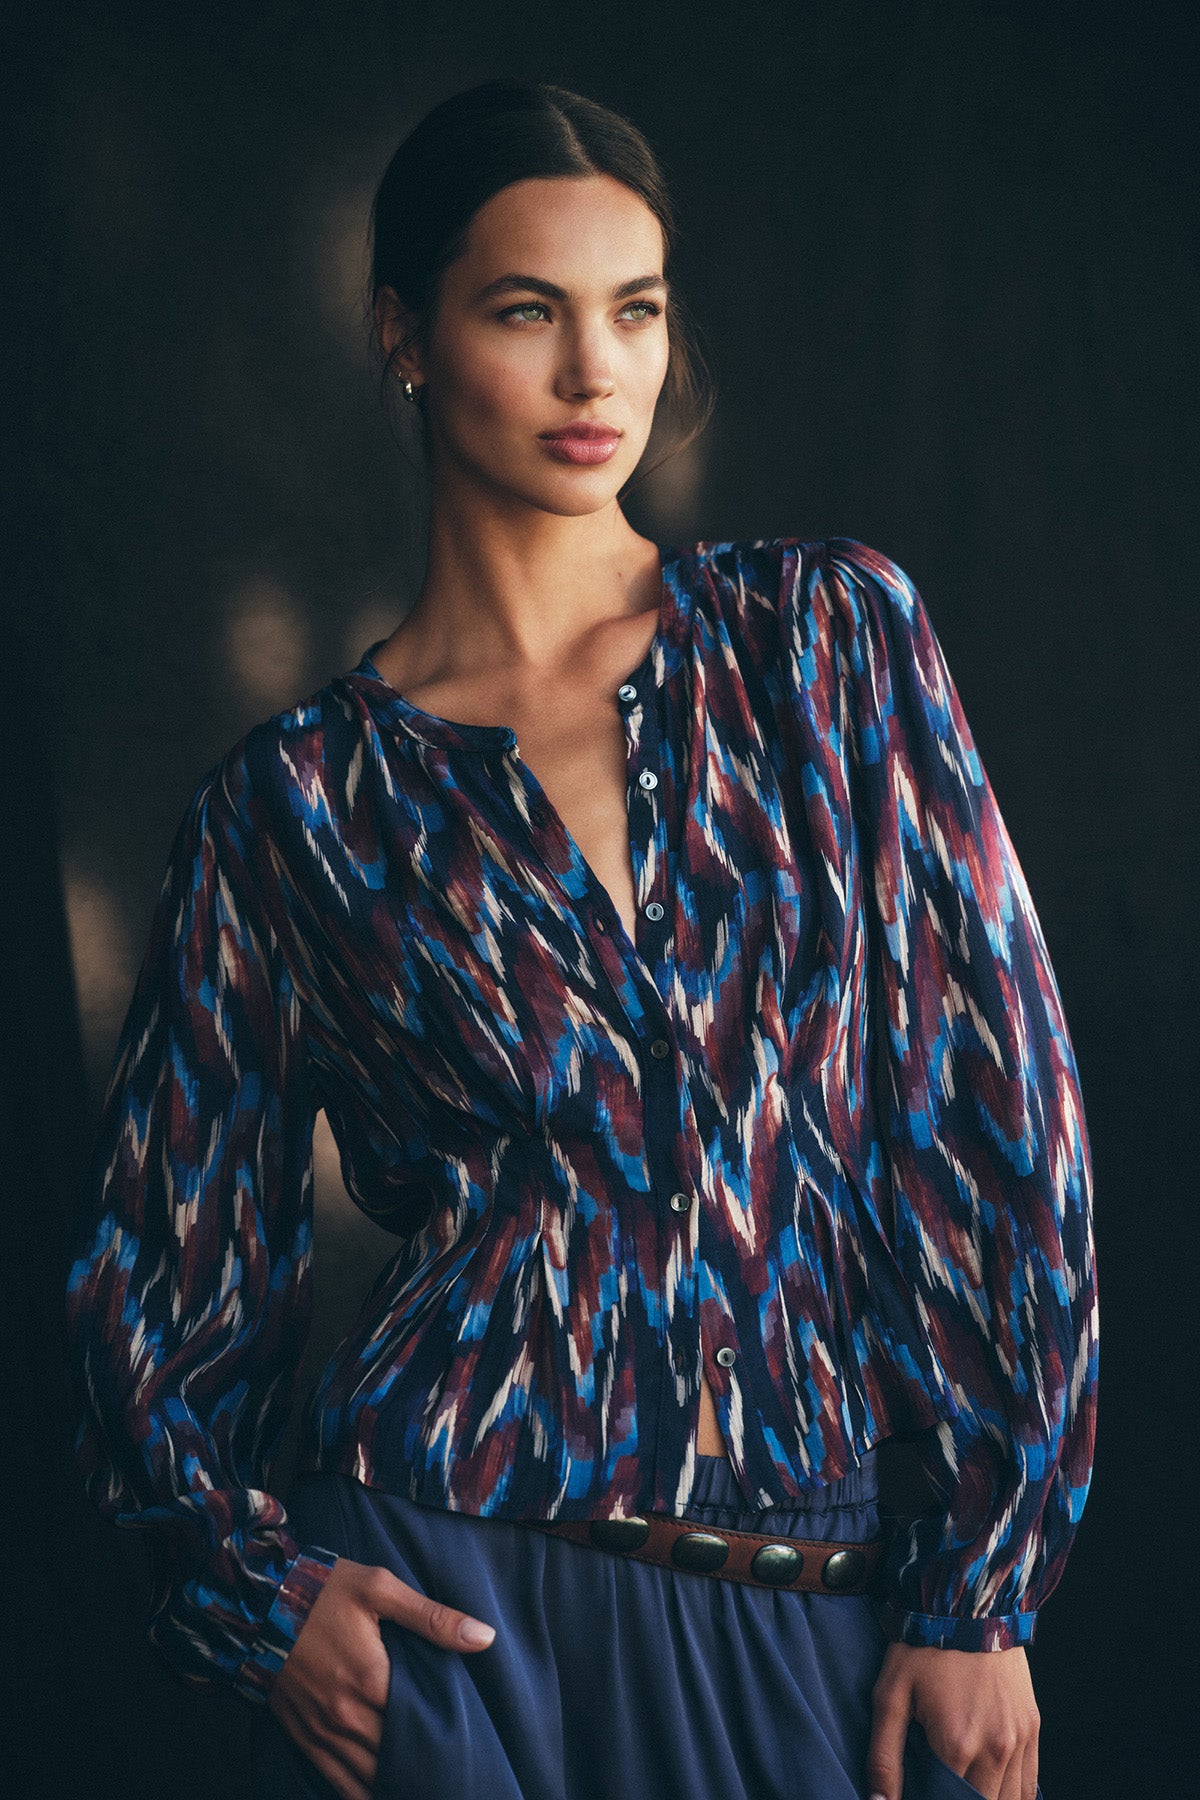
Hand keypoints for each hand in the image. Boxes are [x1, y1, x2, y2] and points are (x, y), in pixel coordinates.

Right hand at [266, 1554, 496, 1799]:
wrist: (256, 1600)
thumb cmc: (323, 1589)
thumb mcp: (380, 1588)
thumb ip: (433, 1618)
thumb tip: (485, 1638)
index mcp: (371, 1679)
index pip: (420, 1726)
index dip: (445, 1738)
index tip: (468, 1744)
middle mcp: (346, 1714)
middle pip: (394, 1756)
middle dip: (422, 1763)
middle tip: (452, 1772)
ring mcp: (321, 1730)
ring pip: (366, 1777)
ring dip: (393, 1783)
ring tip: (423, 1786)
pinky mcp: (302, 1735)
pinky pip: (334, 1780)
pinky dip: (358, 1793)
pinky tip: (381, 1795)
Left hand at [866, 1641, 1038, 1799]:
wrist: (966, 1601)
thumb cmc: (922, 1647)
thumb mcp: (889, 1695)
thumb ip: (884, 1756)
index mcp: (957, 1746)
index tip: (920, 1793)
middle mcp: (996, 1750)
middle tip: (936, 1788)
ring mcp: (1019, 1740)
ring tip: (959, 1788)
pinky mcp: (1032, 1728)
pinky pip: (1028, 1783)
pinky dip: (1010, 1793)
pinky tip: (989, 1787)